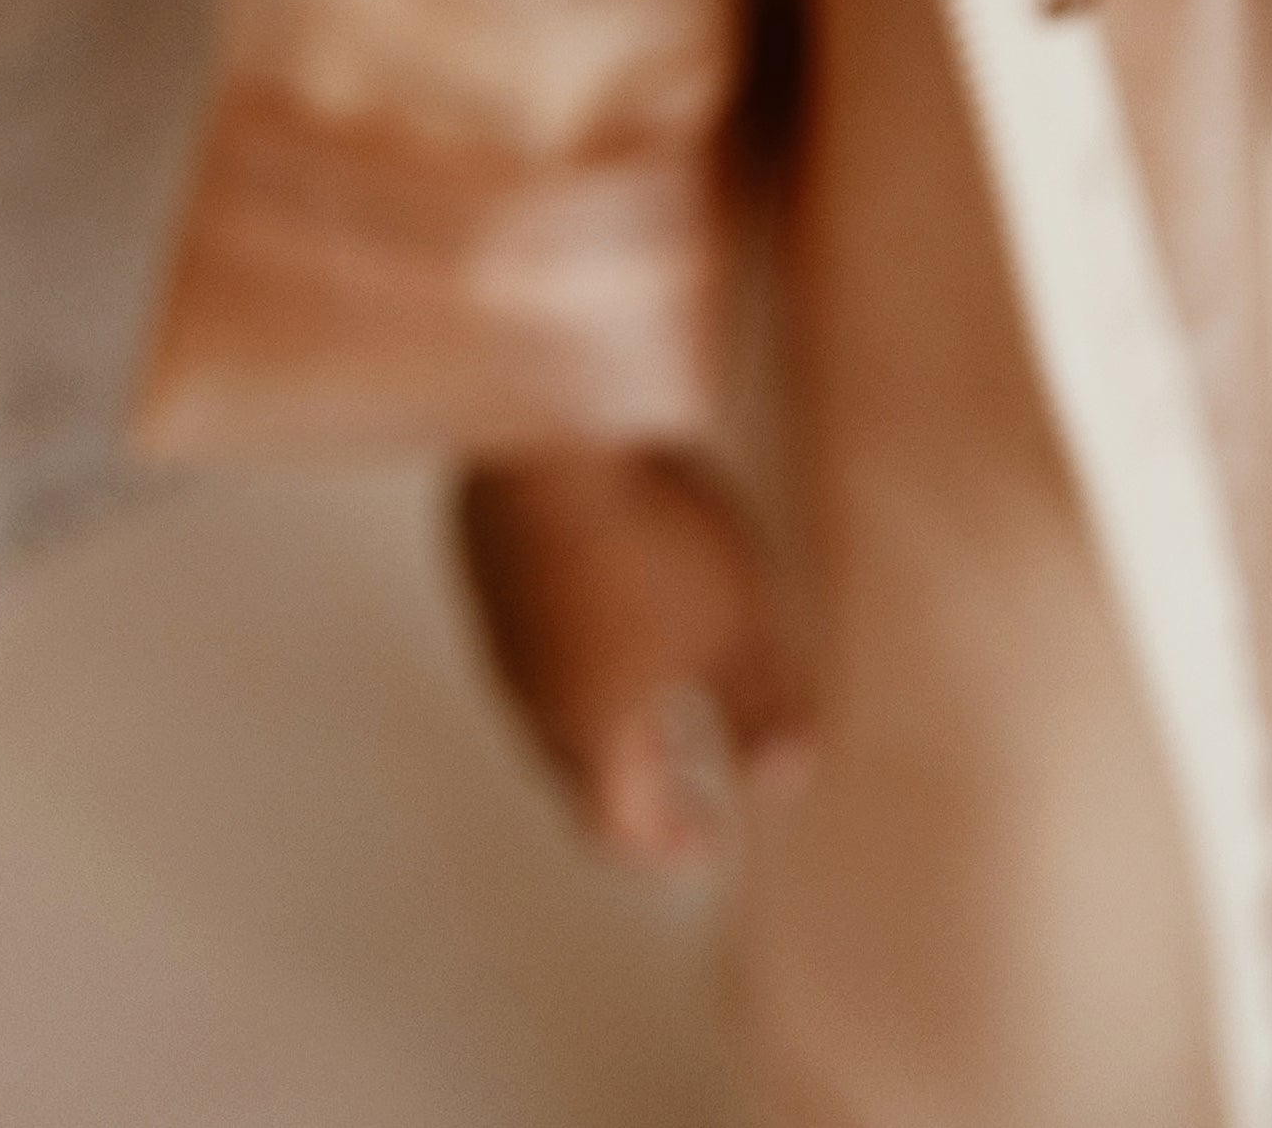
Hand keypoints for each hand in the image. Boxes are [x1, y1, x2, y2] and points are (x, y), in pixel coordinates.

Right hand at [449, 441, 814, 865]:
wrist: (551, 425)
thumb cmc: (654, 537)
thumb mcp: (739, 628)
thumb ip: (762, 713)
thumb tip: (782, 785)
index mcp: (593, 735)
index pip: (621, 830)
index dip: (668, 846)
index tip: (704, 846)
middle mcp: (533, 699)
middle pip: (582, 772)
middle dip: (638, 784)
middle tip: (683, 783)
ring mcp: (501, 630)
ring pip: (554, 699)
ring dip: (607, 711)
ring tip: (657, 692)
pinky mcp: (490, 565)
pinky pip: (535, 634)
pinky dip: (579, 645)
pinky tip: (611, 598)